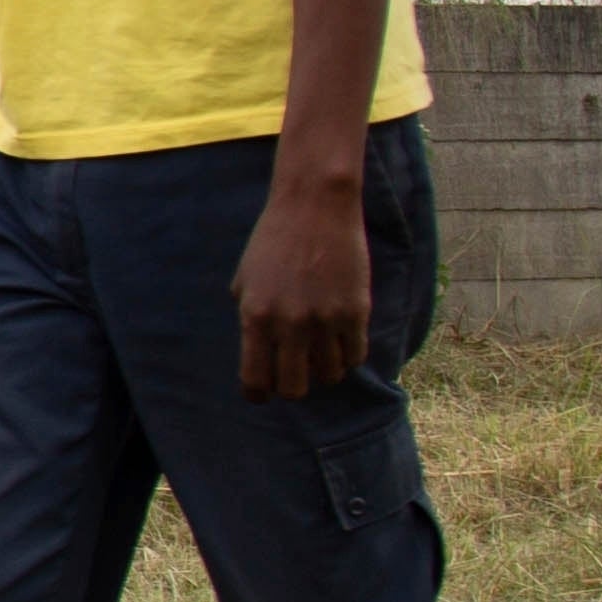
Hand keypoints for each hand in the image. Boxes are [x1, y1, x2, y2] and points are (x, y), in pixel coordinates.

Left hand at [234, 154, 370, 399]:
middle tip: (293, 375)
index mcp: (256, 316)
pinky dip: (348, 357)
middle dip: (291, 387)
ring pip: (329, 376)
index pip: (255, 379)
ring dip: (323, 370)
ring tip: (319, 354)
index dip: (258, 394)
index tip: (262, 393)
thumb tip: (258, 355)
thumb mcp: (245, 279)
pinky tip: (341, 343)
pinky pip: (356, 357)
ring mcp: (326, 320)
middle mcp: (290, 324)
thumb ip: (248, 318)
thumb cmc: (274, 240)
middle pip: (294, 388)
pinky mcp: (356, 312)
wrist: (315, 207)